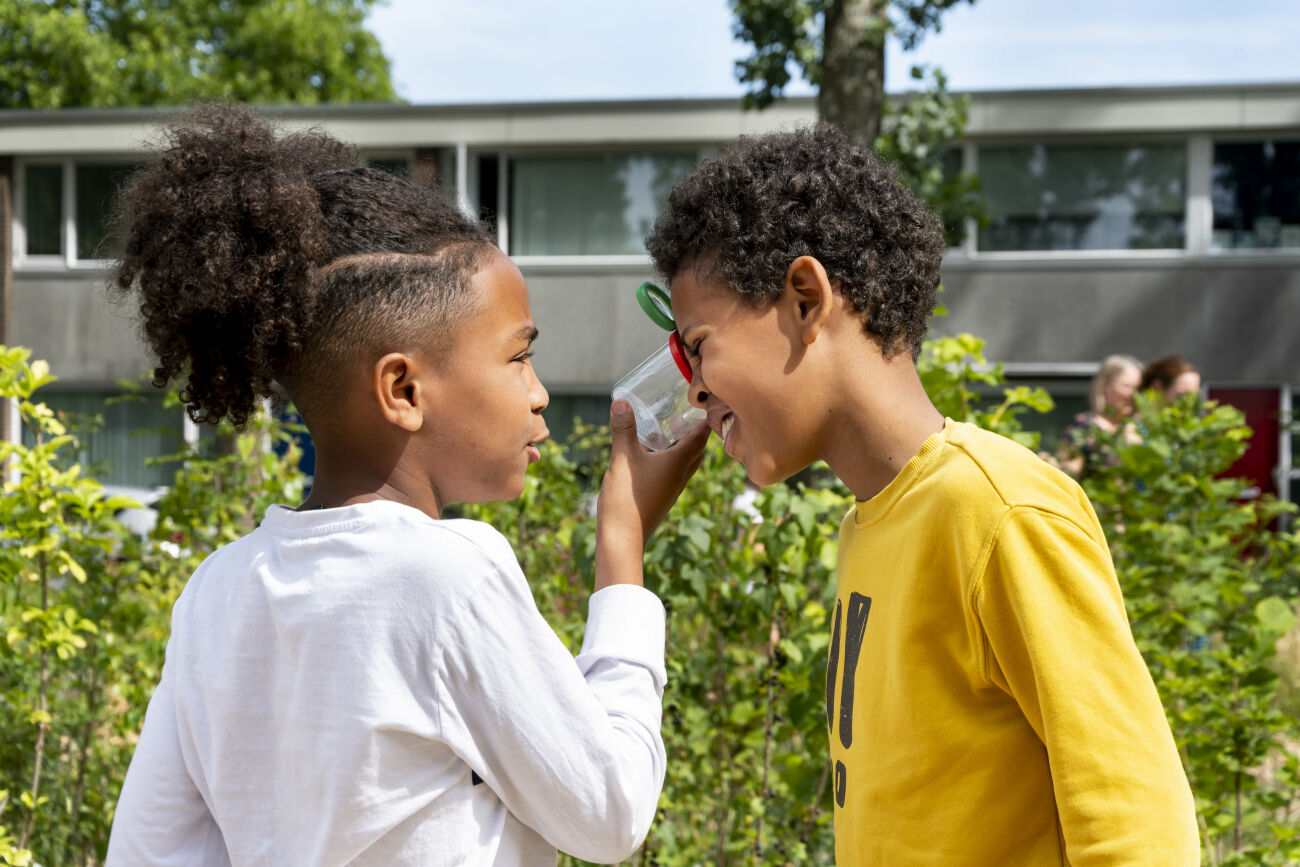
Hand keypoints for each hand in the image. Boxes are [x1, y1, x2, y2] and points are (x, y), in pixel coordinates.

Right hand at [594, 401, 708, 588]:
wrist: (623, 538)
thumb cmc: (627, 498)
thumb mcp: (623, 458)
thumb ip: (623, 429)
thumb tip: (621, 401)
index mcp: (679, 462)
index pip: (702, 435)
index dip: (704, 417)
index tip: (702, 400)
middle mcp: (682, 475)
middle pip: (698, 448)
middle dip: (695, 430)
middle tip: (684, 412)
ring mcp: (673, 487)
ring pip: (688, 461)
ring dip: (684, 444)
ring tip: (670, 429)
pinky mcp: (663, 495)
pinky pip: (675, 471)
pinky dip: (672, 457)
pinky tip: (654, 454)